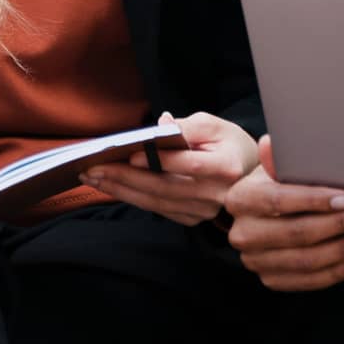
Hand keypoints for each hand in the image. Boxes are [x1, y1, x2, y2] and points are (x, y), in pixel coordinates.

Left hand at [83, 112, 258, 226]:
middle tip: (93, 168)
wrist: (250, 174)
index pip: (190, 164)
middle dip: (125, 178)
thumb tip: (160, 125)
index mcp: (226, 167)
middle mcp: (217, 194)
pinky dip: (133, 198)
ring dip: (121, 190)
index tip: (130, 155)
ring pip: (157, 203)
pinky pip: (158, 210)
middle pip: (165, 187)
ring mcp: (204, 211)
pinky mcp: (193, 219)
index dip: (161, 161)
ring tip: (93, 178)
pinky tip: (112, 188)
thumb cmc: (230, 144)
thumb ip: (186, 126)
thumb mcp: (214, 125)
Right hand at [223, 135, 343, 290]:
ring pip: (305, 261)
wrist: (266, 213)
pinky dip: (337, 271)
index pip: (278, 200)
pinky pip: (308, 281)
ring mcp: (255, 261)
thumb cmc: (280, 183)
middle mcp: (242, 234)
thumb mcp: (278, 166)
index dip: (313, 200)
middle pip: (296, 233)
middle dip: (339, 225)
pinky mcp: (272, 279)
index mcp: (241, 199)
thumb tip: (272, 144)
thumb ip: (278, 158)